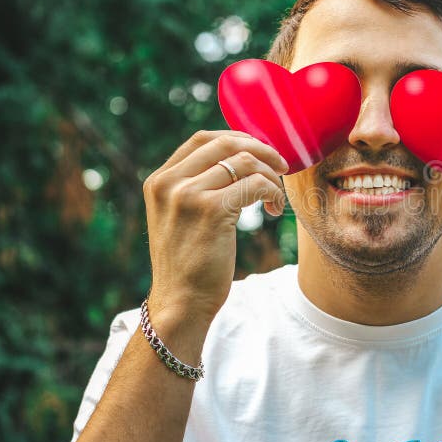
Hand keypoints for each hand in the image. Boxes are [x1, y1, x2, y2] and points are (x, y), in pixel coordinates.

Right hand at [142, 130, 287, 321]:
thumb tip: (238, 159)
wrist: (180, 302)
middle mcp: (169, 182)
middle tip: (281, 167)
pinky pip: (255, 184)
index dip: (237, 139)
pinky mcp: (211, 210)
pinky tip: (274, 210)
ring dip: (270, 176)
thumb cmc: (189, 264)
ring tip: (275, 197)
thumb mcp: (180, 217)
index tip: (260, 152)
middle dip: (261, 150)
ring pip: (245, 161)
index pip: (202, 139)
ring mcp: (187, 195)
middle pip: (226, 143)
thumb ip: (196, 187)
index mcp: (159, 180)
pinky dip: (272, 193)